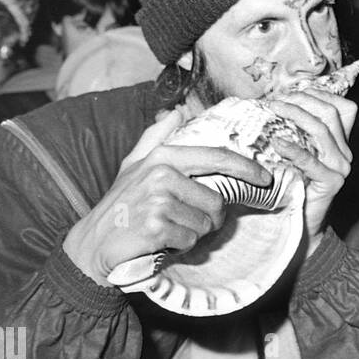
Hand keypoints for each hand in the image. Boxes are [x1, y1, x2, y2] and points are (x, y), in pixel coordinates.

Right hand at [63, 110, 275, 286]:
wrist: (92, 242)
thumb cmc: (119, 204)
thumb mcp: (133, 165)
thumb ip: (154, 138)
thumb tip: (174, 112)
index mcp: (162, 157)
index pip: (217, 158)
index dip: (247, 168)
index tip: (265, 178)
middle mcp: (162, 175)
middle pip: (217, 200)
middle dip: (209, 217)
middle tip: (185, 221)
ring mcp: (159, 201)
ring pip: (206, 223)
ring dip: (193, 233)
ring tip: (168, 229)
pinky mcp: (157, 227)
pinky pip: (191, 239)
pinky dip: (180, 246)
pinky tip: (161, 241)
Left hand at [262, 90, 358, 249]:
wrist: (302, 225)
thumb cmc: (293, 187)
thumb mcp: (296, 155)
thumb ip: (294, 134)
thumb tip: (270, 106)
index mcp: (340, 143)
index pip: (342, 106)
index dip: (318, 94)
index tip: (290, 93)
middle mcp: (345, 152)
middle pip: (330, 112)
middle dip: (302, 101)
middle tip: (276, 101)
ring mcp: (341, 167)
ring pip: (323, 130)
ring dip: (297, 116)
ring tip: (274, 111)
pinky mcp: (332, 182)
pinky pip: (312, 160)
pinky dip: (294, 149)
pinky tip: (277, 142)